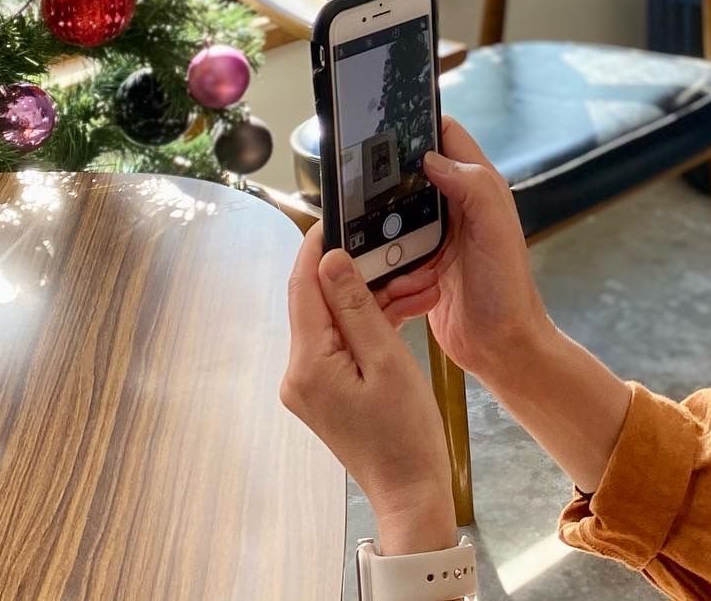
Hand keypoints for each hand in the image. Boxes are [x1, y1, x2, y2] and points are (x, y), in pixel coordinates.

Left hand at [281, 224, 455, 555]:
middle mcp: (297, 372)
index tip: (337, 216)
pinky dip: (366, 326)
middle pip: (318, 302)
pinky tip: (401, 309)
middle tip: (392, 251)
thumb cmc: (405, 434)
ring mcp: (309, 384)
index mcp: (308, 363)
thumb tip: (329, 258)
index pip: (302, 286)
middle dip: (354, 273)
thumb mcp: (387, 360)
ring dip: (367, 300)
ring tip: (413, 281)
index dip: (317, 247)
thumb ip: (356, 306)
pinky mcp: (325, 390)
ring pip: (333, 321)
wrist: (412, 495)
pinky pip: (341, 343)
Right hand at [376, 116, 553, 394]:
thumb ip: (473, 187)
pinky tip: (378, 262)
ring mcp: (436, 233)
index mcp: (478, 187)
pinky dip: (382, 251)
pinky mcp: (419, 261)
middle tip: (357, 171)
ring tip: (368, 224)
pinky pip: (389, 244)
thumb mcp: (496, 231)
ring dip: (382, 218)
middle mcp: (455, 205)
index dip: (418, 122)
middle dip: (387, 171)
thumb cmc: (508, 290)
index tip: (384, 118)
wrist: (502, 350)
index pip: (445, 135)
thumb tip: (432, 157)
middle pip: (412, 169)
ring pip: (395, 207)